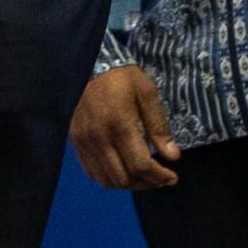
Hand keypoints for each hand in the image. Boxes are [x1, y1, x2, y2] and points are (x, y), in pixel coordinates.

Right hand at [69, 63, 181, 191]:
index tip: (172, 177)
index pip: (140, 165)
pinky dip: (108, 177)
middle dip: (146, 183)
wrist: (88, 64)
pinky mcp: (75, 142)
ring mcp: (84, 142)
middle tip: (160, 178)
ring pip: (105, 180)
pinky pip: (91, 171)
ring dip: (128, 184)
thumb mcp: (147, 94)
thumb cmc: (122, 77)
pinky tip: (122, 169)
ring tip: (143, 176)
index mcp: (120, 125)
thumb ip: (159, 127)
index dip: (159, 177)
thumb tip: (173, 156)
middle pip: (123, 178)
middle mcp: (99, 138)